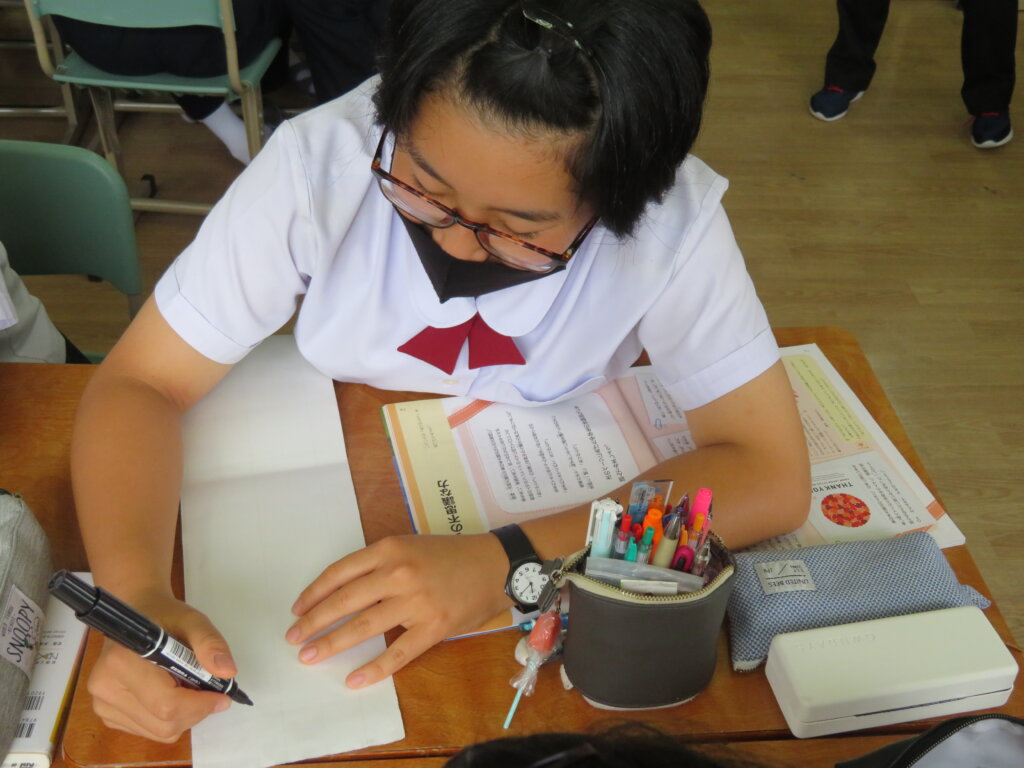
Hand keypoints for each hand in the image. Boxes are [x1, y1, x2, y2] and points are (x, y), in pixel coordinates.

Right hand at [87, 592, 236, 742]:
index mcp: (121, 662)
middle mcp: (105, 688)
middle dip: (196, 711)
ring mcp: (103, 705)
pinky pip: (149, 731)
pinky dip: (169, 719)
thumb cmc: (164, 617)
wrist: (137, 614)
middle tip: (209, 690)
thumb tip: (227, 672)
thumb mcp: (193, 620)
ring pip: (158, 732)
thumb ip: (211, 643)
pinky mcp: (107, 715)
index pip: (166, 704)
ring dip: (185, 716)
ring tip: (188, 687)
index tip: (223, 696)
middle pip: (164, 724)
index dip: (200, 705)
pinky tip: (172, 693)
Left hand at [286, 533, 508, 688]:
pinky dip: (374, 669)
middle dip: (313, 622)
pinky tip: (354, 679)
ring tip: (309, 656)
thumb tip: (344, 591)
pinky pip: (397, 653)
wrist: (495, 563)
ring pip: (363, 626)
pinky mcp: (433, 627)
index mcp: (389, 550)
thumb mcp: (410, 546)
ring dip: (332, 644)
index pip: (339, 572)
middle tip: (293, 638)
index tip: (297, 609)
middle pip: (344, 601)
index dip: (314, 593)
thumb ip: (380, 564)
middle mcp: (398, 573)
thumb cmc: (451, 554)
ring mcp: (415, 602)